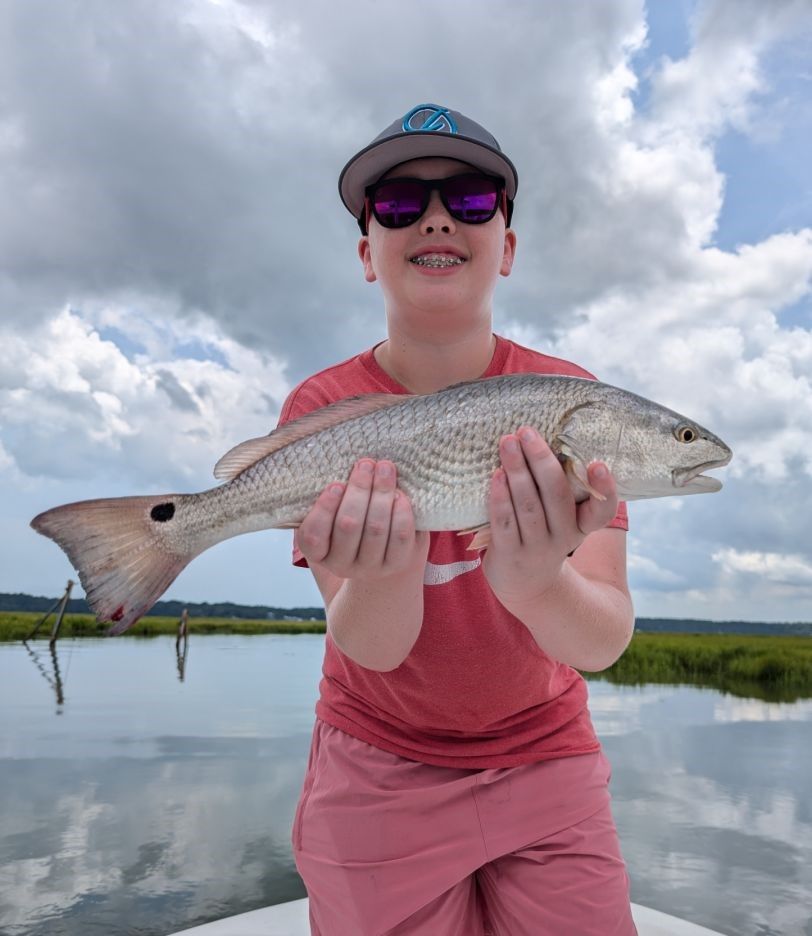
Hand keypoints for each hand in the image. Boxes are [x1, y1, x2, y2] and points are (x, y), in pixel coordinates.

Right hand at [297, 459, 429, 581]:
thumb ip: (333, 498)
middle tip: (366, 464)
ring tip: (385, 468)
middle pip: (348, 525)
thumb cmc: (354, 524)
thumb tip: (345, 464)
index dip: (324, 509)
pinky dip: (401, 513)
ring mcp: (370, 567)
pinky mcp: (397, 564)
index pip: (313, 535)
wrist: (383, 555)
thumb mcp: (334, 515)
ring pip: (376, 529)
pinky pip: (400, 537)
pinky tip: (400, 494)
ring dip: (381, 493)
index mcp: (318, 552)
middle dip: (359, 490)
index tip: (336, 484)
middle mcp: (341, 564)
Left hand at [481, 427, 617, 608]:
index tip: (597, 464)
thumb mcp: (563, 518)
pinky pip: (505, 522)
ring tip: (507, 443)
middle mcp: (564, 537)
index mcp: (583, 525)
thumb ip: (559, 487)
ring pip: (529, 506)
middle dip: (541, 460)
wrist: (527, 584)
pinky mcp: (510, 554)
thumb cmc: (544, 533)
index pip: (603, 511)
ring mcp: (537, 547)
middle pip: (557, 496)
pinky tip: (496, 475)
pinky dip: (500, 497)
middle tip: (527, 432)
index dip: (604, 489)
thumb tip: (543, 436)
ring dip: (517, 471)